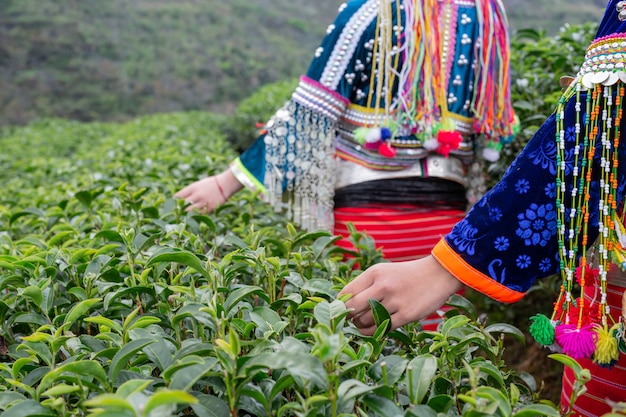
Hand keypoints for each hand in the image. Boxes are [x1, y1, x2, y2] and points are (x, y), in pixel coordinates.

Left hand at [174, 169, 242, 212]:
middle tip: (175, 213)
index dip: (174, 201)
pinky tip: (193, 217)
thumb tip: (178, 200)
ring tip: (182, 216)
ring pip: (190, 211)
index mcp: (193, 188)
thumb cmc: (210, 184)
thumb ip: (188, 192)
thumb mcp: (197, 185)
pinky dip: (195, 216)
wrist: (225, 185)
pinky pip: (199, 215)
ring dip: (186, 214)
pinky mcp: (209, 208)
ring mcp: (203, 202)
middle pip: (182, 205)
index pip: (178, 196)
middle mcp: (197, 195)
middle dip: (178, 209)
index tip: (172, 205)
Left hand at [339, 255, 463, 335]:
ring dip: (360, 326)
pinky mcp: (406, 314)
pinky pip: (382, 329)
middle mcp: (382, 285)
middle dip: (348, 317)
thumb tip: (345, 304)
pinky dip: (374, 332)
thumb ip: (366, 284)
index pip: (346, 292)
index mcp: (374, 273)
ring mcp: (395, 301)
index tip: (341, 311)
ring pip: (366, 320)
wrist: (438, 274)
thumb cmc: (406, 275)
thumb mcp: (384, 272)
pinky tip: (373, 330)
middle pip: (352, 308)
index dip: (340, 305)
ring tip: (362, 325)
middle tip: (350, 320)